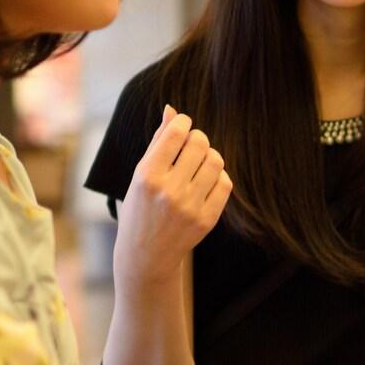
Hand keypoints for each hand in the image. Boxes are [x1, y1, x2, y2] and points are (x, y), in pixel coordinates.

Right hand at [114, 106, 232, 285]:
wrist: (146, 254)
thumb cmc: (140, 207)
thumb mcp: (140, 174)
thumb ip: (158, 142)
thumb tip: (172, 110)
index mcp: (147, 176)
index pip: (176, 134)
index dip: (184, 122)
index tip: (183, 124)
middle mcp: (168, 190)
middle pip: (200, 144)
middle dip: (198, 138)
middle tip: (192, 144)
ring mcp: (190, 206)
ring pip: (216, 161)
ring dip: (210, 155)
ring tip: (200, 161)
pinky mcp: (207, 219)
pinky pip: (225, 183)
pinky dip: (218, 176)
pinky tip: (207, 180)